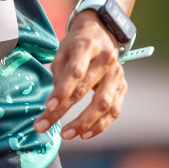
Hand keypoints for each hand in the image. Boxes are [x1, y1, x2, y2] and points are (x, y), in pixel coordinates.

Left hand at [34, 13, 126, 140]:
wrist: (102, 33)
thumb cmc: (76, 45)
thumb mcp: (62, 51)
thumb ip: (58, 74)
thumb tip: (53, 104)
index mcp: (87, 47)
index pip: (75, 72)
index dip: (61, 91)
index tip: (48, 106)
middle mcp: (106, 60)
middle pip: (86, 90)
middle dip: (64, 111)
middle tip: (45, 127)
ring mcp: (117, 74)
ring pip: (104, 104)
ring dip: (84, 123)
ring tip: (66, 135)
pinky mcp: (123, 87)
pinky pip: (114, 111)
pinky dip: (100, 126)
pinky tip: (84, 134)